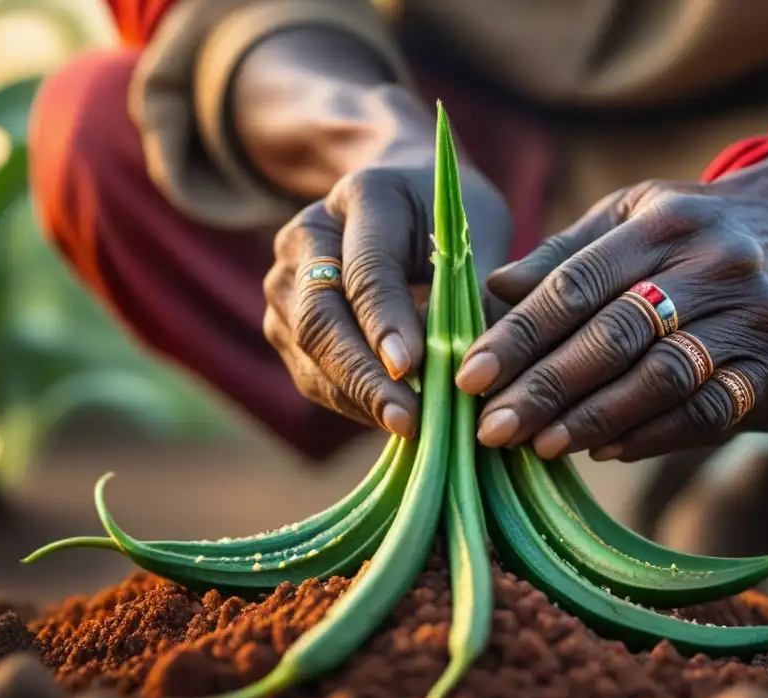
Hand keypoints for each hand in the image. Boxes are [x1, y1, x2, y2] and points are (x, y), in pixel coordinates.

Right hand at [264, 158, 511, 437]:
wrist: (399, 198)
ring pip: (309, 353)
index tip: (411, 367)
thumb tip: (481, 367)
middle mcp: (309, 236)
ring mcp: (287, 282)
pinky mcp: (285, 324)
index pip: (367, 270)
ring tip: (412, 430)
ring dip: (358, 398)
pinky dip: (353, 403)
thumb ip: (476, 291)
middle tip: (409, 421)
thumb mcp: (477, 231)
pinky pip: (313, 375)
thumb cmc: (448, 216)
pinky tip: (395, 420)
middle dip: (363, 376)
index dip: (385, 322)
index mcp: (364, 197)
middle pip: (321, 317)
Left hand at [455, 146, 767, 461]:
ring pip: (661, 381)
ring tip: (539, 444)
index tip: (469, 376)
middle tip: (492, 429)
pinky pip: (706, 416)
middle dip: (545, 387)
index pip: (576, 284)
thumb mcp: (635, 216)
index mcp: (666, 220)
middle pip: (615, 336)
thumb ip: (565, 253)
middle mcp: (718, 265)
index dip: (518, 335)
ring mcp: (758, 321)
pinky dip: (649, 437)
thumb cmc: (698, 233)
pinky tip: (604, 449)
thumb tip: (492, 290)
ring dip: (592, 420)